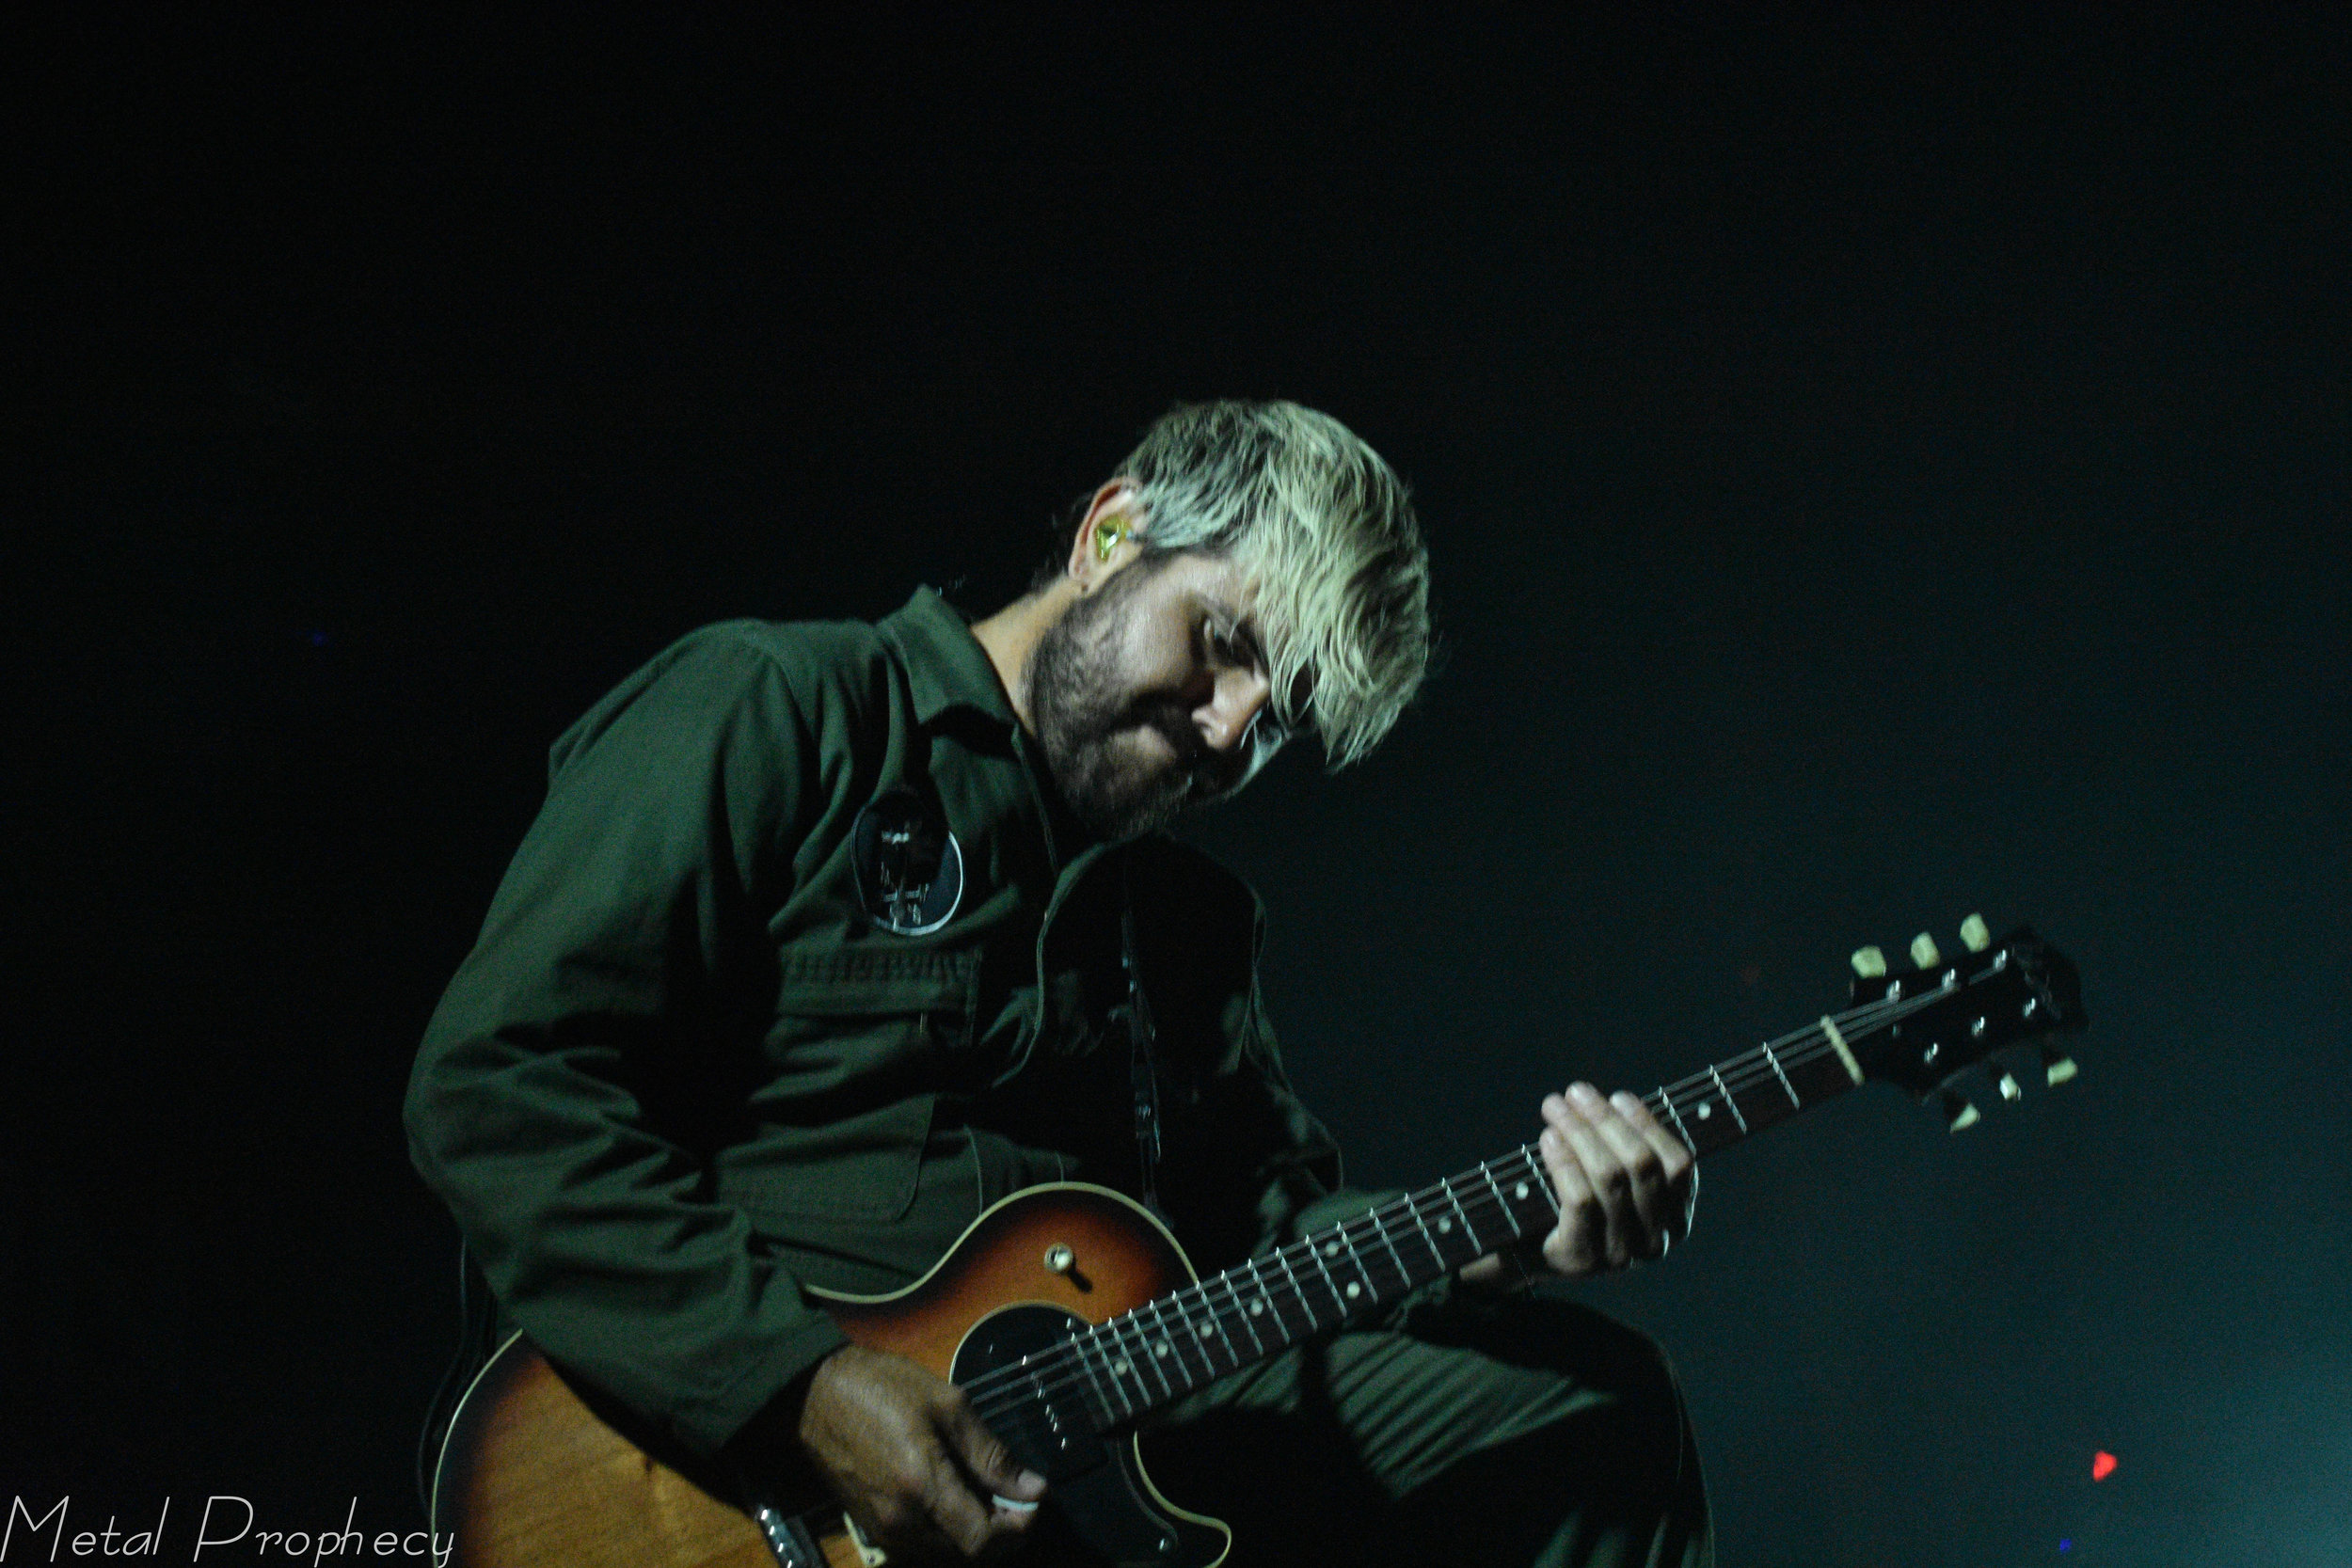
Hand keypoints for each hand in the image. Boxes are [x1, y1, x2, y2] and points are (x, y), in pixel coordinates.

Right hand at [796, 1343, 1046, 1560]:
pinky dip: (947, 1531)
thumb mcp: (948, 1407)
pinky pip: (920, 1545)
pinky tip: (956, 1498)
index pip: (981, 1540)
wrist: (816, 1395)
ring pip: (943, 1552)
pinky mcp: (871, 1527)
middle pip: (965, 1552)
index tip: (1033, 1503)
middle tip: (1016, 1496)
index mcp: (922, 1488)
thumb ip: (992, 1455)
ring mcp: (882, 1530)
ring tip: (988, 1494)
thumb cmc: (883, 1389)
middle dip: (1000, 1532)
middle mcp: (901, 1522)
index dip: (1016, 1529)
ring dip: (974, 1532)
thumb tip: (1034, 1489)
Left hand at [1464, 1081, 1694, 1285]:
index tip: (1619, 1097)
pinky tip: (1549, 1139)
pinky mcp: (1583, 1257)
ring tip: (1555, 1107)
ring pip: (1610, 1176)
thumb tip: (1615, 1101)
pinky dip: (1564, 1161)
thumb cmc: (1576, 1206)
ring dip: (1580, 1131)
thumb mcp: (1614, 1181)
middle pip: (1641, 1164)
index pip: (1679, 1164)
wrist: (1529, 1254)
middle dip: (1607, 1120)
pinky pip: (1580, 1199)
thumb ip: (1626, 1149)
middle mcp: (1655, 1241)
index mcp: (1676, 1220)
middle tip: (1576, 1092)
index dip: (1649, 1125)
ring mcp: (1620, 1254)